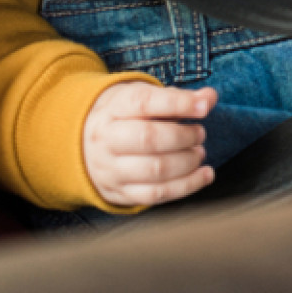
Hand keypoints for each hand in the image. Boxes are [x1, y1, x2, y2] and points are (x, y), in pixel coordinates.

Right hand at [84, 82, 217, 207]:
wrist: (82, 144)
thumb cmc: (125, 117)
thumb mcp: (145, 97)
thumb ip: (178, 97)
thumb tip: (209, 98)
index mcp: (114, 108)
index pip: (144, 103)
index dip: (178, 104)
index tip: (203, 108)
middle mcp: (106, 139)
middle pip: (148, 139)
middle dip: (183, 137)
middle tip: (199, 133)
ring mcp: (110, 169)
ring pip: (154, 170)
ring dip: (187, 162)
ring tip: (198, 153)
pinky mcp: (119, 193)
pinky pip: (156, 195)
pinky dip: (187, 186)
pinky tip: (204, 175)